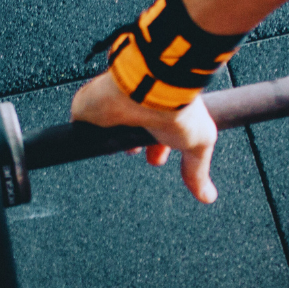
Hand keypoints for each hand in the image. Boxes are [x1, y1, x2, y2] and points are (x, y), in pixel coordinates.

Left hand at [70, 72, 218, 203]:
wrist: (148, 91)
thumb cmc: (176, 108)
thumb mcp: (198, 143)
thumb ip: (198, 170)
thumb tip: (208, 196)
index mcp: (162, 112)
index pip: (156, 133)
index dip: (156, 149)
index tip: (155, 161)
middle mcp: (136, 109)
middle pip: (129, 131)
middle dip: (132, 145)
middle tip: (134, 153)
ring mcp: (111, 109)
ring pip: (104, 130)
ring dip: (108, 142)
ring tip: (114, 151)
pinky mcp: (87, 111)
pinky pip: (80, 126)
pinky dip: (84, 137)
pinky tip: (87, 144)